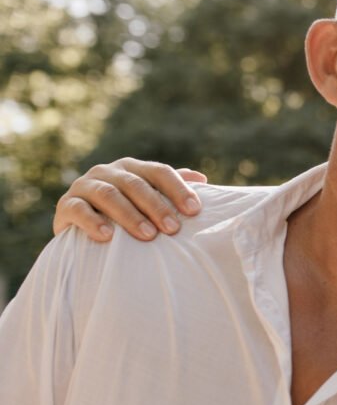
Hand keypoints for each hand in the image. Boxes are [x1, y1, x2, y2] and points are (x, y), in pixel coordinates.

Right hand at [53, 158, 206, 241]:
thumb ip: (170, 187)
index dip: (178, 189)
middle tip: (173, 229)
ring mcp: (85, 185)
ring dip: (130, 215)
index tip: (194, 210)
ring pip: (109, 195)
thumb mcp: (147, 199)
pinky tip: (108, 236)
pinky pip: (79, 210)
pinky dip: (93, 222)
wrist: (80, 228)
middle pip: (136, 184)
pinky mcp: (66, 204)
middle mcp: (108, 171)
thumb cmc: (125, 213)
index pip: (159, 172)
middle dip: (157, 206)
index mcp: (132, 168)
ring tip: (148, 235)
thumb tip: (202, 179)